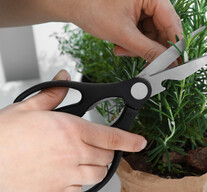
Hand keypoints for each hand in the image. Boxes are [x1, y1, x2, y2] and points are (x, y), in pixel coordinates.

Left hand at [0, 0, 181, 60]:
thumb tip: (168, 62)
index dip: (175, 46)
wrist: (71, 2)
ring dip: (140, 45)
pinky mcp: (138, 4)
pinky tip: (122, 43)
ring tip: (122, 48)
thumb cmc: (92, 8)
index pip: (172, 23)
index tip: (176, 64)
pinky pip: (145, 27)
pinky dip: (135, 39)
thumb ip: (149, 50)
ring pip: (153, 31)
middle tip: (145, 62)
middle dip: (151, 46)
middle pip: (163, 28)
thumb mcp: (123, 34)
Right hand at [0, 70, 146, 191]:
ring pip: (97, 175)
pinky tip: (65, 173)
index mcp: (69, 130)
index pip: (111, 136)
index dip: (130, 140)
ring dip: (95, 167)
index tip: (140, 142)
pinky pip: (79, 189)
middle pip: (106, 157)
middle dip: (107, 152)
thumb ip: (52, 94)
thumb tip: (64, 79)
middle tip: (95, 146)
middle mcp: (72, 154)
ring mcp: (65, 176)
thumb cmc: (1, 137)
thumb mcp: (26, 109)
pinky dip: (79, 182)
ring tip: (81, 160)